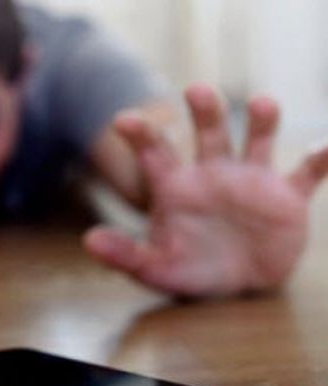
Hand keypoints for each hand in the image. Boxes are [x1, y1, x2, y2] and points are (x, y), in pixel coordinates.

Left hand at [84, 84, 327, 296]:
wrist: (234, 286)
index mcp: (176, 185)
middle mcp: (213, 172)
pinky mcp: (286, 196)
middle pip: (209, 131)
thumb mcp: (153, 267)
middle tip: (195, 91)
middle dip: (204, 109)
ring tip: (262, 104)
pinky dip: (319, 160)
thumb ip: (124, 254)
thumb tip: (89, 241)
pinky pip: (306, 172)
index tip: (123, 120)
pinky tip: (325, 150)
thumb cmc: (188, 270)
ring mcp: (251, 180)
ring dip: (261, 120)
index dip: (141, 134)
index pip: (155, 152)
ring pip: (256, 139)